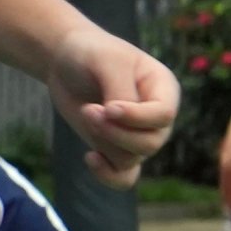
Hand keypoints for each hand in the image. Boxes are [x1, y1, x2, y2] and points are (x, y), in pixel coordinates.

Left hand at [49, 26, 178, 185]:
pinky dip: (108, 175)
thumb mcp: (108, 62)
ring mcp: (136, 134)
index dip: (136, 117)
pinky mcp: (114, 147)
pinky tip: (89, 156)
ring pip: (132, 158)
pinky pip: (123, 176)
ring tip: (85, 114)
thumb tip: (119, 120)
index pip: (164, 116)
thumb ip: (119, 91)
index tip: (106, 107)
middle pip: (150, 142)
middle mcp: (155, 117)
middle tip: (88, 110)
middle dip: (115, 132)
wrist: (66, 60)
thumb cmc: (91, 54)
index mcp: (164, 90)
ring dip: (103, 142)